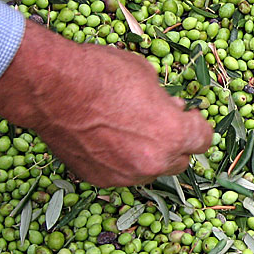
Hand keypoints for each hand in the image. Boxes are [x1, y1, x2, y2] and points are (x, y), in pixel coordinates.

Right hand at [0, 19, 213, 186]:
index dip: (197, 126)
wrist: (49, 88)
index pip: (204, 140)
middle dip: (175, 144)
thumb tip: (173, 108)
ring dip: (148, 155)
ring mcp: (126, 175)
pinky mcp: (100, 179)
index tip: (188, 117)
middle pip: (181, 161)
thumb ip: (165, 100)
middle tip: (160, 124)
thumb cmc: (99, 74)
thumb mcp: (146, 75)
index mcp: (174, 134)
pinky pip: (122, 173)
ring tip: (128, 131)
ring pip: (150, 170)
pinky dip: (120, 161)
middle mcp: (154, 161)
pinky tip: (106, 139)